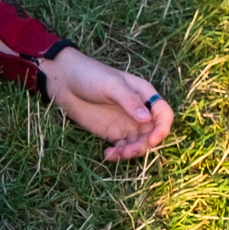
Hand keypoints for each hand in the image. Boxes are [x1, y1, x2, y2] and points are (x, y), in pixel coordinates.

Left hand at [42, 47, 174, 161]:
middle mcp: (140, 111)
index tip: (152, 140)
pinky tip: (107, 154)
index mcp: (145, 95)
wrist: (64, 81)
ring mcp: (126, 123)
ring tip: (116, 154)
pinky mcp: (112, 132)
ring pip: (139, 143)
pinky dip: (119, 154)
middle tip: (128, 151)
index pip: (163, 114)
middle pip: (152, 133)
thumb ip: (129, 101)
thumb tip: (146, 119)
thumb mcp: (111, 85)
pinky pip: (123, 147)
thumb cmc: (90, 75)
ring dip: (132, 152)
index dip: (162, 128)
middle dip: (144, 145)